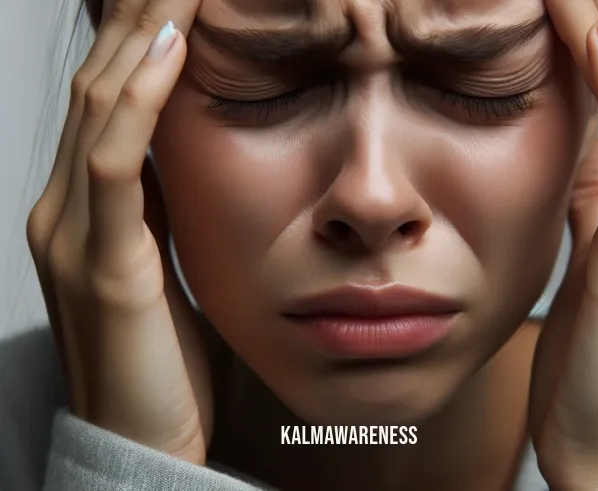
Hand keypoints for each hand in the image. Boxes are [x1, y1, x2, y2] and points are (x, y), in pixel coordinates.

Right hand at [26, 0, 210, 463]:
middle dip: (137, 14)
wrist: (146, 438)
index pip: (107, 97)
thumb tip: (174, 157)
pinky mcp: (101, 265)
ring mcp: (72, 232)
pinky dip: (142, 97)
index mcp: (83, 209)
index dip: (139, 36)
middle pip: (97, 83)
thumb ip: (156, 209)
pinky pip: (115, 160)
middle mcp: (63, 208)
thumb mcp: (161, 265)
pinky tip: (171, 48)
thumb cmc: (162, 358)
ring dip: (140, 33)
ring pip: (98, 105)